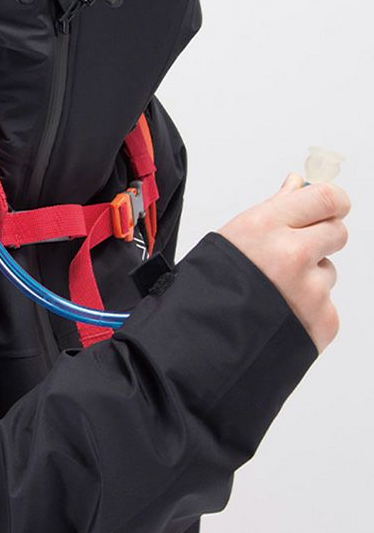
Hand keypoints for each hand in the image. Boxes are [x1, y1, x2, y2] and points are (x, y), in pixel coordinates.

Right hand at [217, 173, 350, 353]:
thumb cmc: (203, 292)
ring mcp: (311, 290)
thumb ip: (273, 211)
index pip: (325, 197)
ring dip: (309, 279)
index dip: (331, 202)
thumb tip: (296, 185)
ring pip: (328, 272)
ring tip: (272, 294)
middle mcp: (292, 254)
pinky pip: (326, 305)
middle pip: (337, 232)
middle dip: (320, 240)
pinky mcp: (323, 321)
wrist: (196, 347)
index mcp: (264, 227)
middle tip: (291, 256)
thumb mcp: (230, 240)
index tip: (329, 207)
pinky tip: (277, 315)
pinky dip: (307, 310)